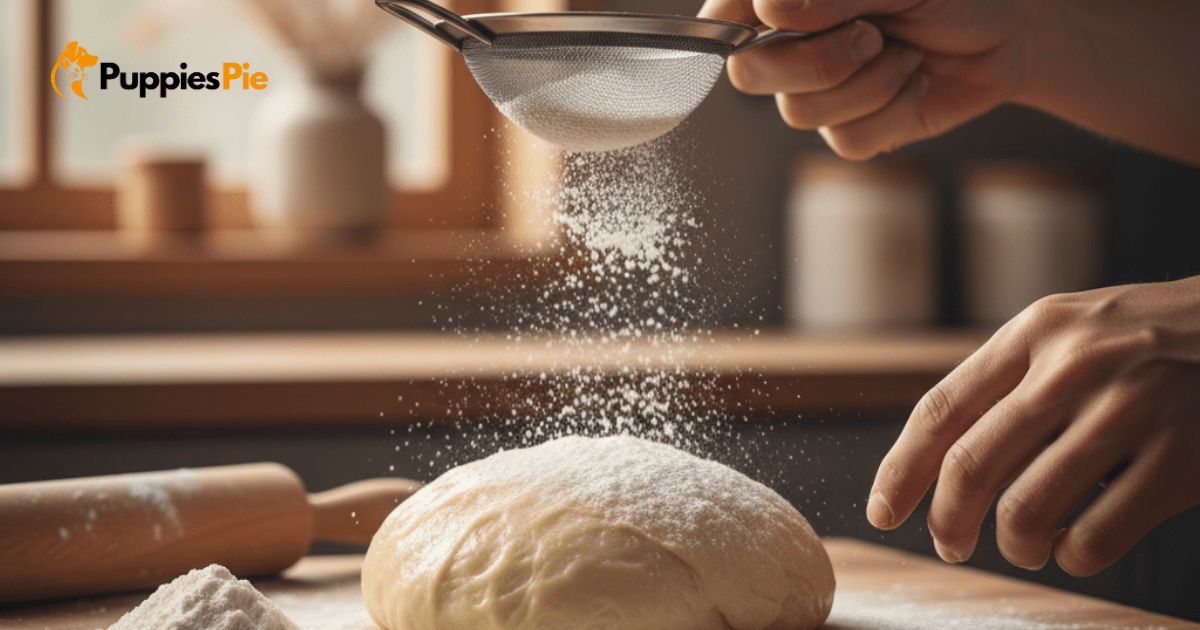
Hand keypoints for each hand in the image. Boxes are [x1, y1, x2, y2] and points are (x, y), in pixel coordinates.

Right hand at [699, 0, 1032, 159]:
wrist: (1008, 34)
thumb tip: (767, 9)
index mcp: (788, 1)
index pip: (726, 15)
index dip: (725, 24)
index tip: (760, 18)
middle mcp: (792, 44)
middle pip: (751, 73)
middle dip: (819, 60)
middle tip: (871, 35)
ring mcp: (818, 90)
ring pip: (799, 113)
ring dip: (869, 83)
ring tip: (905, 54)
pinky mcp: (850, 129)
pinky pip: (845, 141)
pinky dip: (893, 113)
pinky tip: (913, 84)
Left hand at [866, 277, 1199, 575]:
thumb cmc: (1151, 338)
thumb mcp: (1073, 330)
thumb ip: (1011, 379)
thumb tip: (934, 460)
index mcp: (1036, 331)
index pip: (941, 410)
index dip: (900, 470)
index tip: (883, 512)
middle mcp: (1076, 365)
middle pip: (972, 466)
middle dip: (946, 521)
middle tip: (948, 545)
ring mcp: (1132, 410)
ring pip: (1027, 509)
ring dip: (1013, 547)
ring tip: (1026, 549)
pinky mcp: (1182, 457)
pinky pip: (1097, 536)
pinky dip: (1074, 557)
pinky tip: (1078, 548)